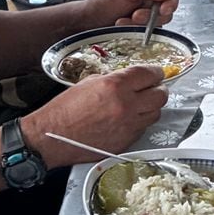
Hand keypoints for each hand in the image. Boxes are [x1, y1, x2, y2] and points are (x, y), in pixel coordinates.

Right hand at [25, 64, 168, 165]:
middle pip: (160, 95)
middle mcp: (126, 105)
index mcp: (115, 85)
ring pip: (155, 114)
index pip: (149, 74)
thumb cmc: (65, 109)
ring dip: (150, 107)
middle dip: (158, 89)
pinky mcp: (126, 142)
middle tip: (152, 88)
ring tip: (139, 105)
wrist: (52, 136)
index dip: (155, 72)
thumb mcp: (89, 83)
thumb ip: (114, 80)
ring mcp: (128, 126)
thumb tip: (130, 80)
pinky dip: (139, 123)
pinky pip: (142, 129)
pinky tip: (127, 119)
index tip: (156, 73)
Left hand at [90, 0, 179, 28]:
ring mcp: (147, 22)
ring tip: (122, 22)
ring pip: (156, 27)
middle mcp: (151, 6)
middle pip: (166, 14)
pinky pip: (147, 37)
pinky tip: (122, 28)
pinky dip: (135, 33)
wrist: (89, 19)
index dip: (171, 4)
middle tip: (134, 15)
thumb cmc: (104, 1)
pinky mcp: (141, 34)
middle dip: (150, 17)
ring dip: (139, 25)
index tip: (162, 10)